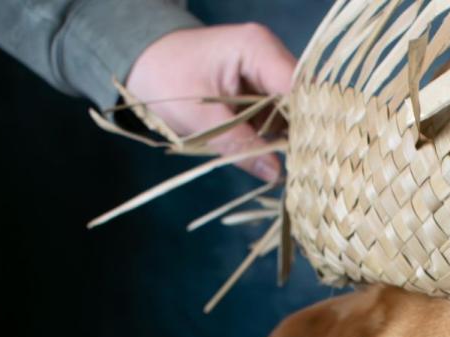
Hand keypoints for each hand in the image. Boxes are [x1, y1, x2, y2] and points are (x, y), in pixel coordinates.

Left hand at [126, 23, 295, 180]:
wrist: (141, 63)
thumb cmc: (163, 79)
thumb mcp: (199, 119)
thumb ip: (239, 146)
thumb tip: (277, 174)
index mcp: (258, 49)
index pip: (300, 90)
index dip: (309, 126)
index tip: (308, 161)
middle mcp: (271, 57)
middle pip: (304, 102)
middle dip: (304, 137)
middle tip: (303, 173)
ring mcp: (268, 75)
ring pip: (296, 113)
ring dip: (293, 142)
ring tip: (295, 172)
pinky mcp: (263, 92)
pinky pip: (282, 118)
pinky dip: (281, 140)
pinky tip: (281, 161)